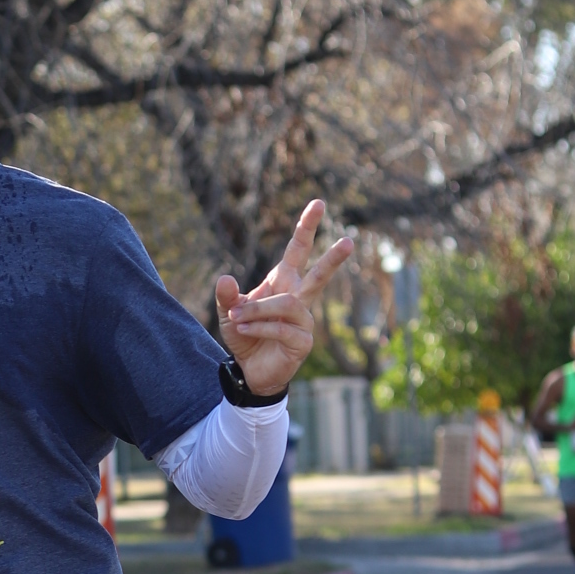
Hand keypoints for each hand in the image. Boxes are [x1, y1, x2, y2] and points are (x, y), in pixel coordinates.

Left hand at [215, 201, 354, 398]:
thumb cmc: (244, 335)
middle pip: (319, 275)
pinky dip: (259, 328)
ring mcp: (304, 321)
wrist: (249, 370)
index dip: (307, 227)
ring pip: (287, 305)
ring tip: (236, 318)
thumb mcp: (228, 312)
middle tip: (349, 242)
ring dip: (258, 310)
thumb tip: (225, 278)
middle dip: (332, 259)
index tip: (318, 203)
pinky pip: (282, 329)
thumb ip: (226, 296)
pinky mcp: (303, 342)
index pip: (298, 250)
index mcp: (284, 282)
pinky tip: (243, 330)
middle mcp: (299, 298)